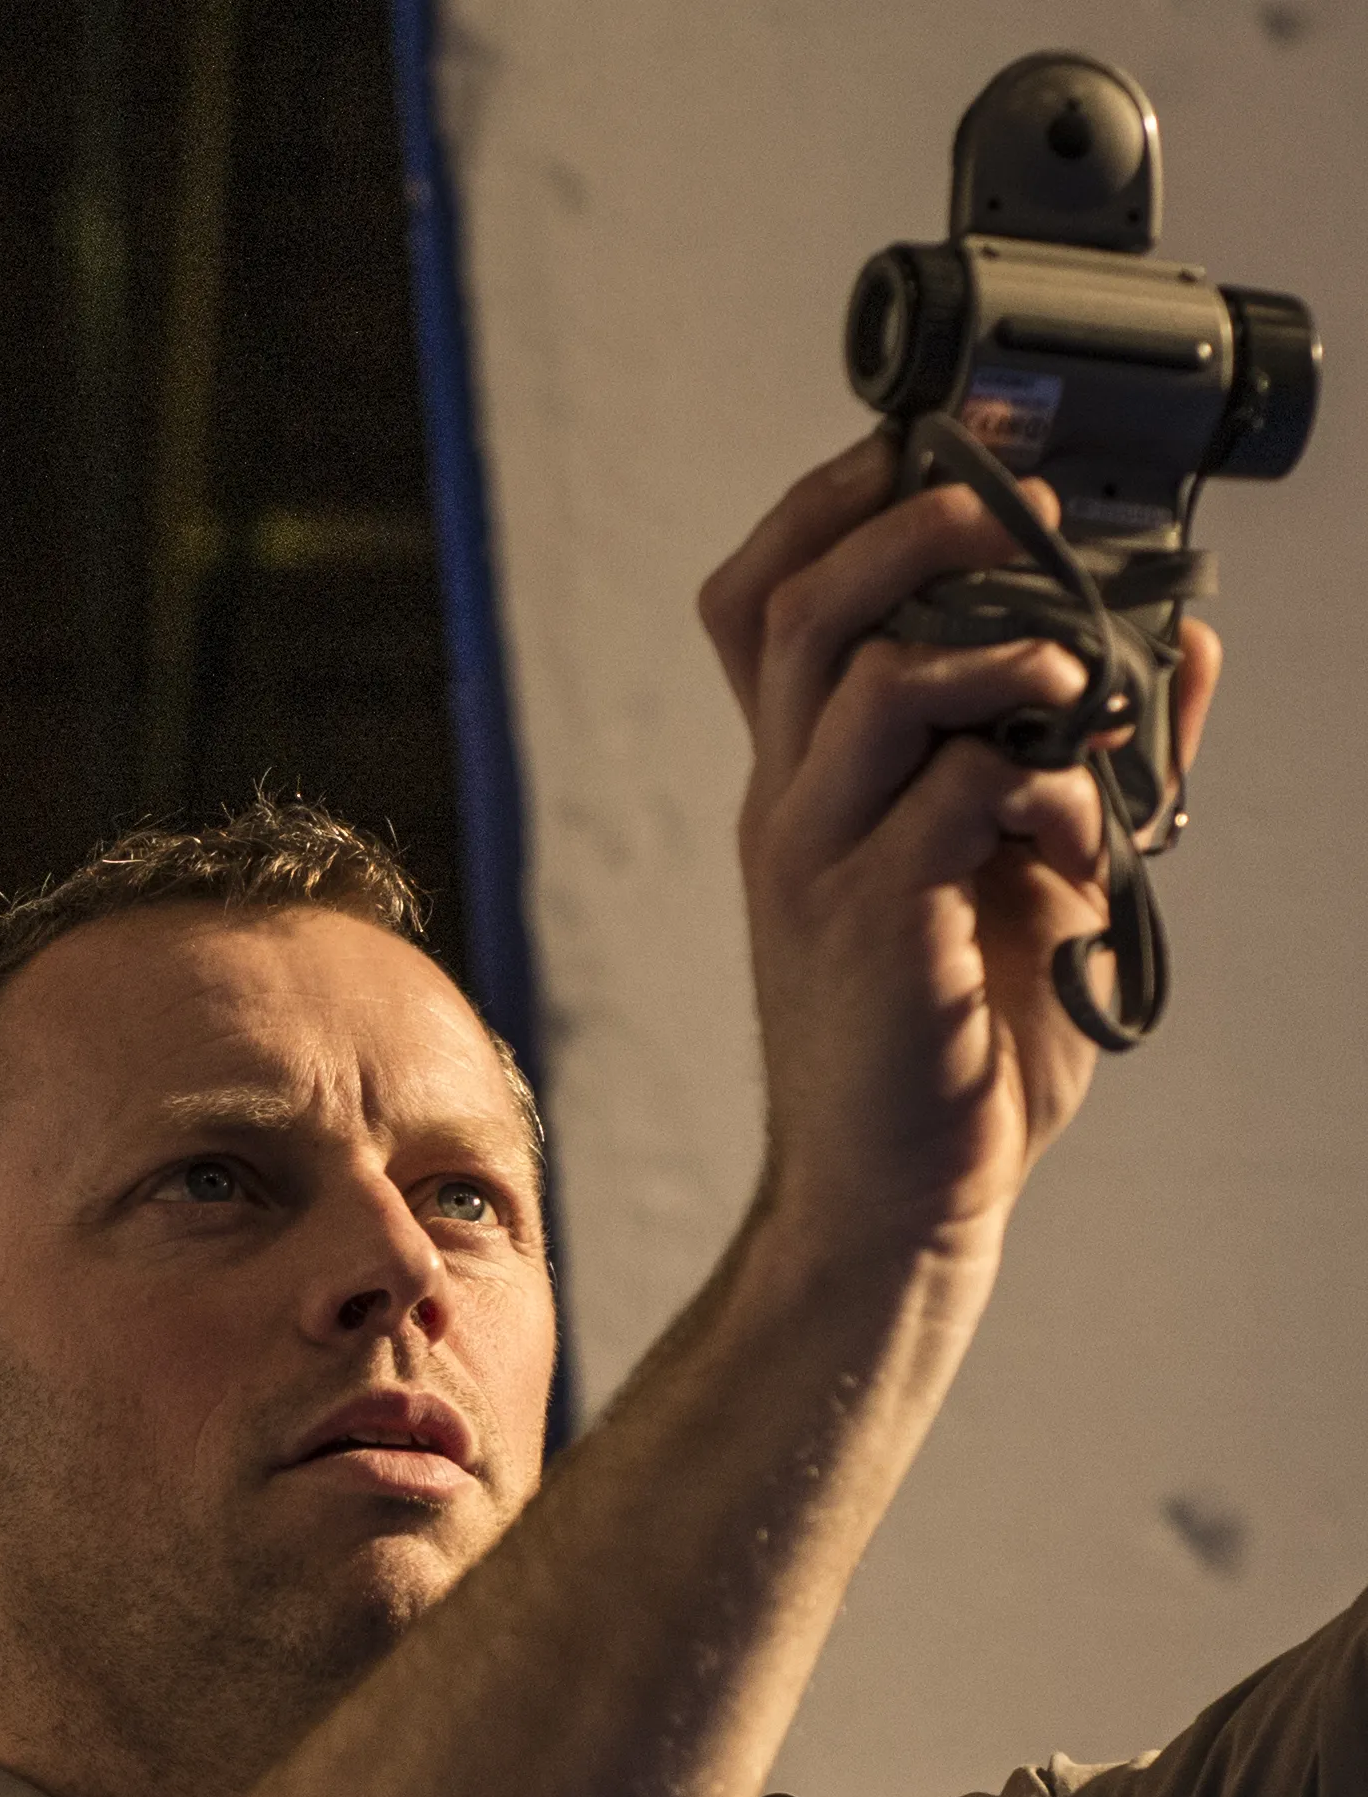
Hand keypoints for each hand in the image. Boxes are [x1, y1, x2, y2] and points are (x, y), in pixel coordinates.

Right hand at [699, 434, 1221, 1258]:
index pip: (760, 604)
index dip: (828, 507)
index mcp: (806, 786)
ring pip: (869, 683)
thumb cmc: (957, 1045)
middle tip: (1018, 517)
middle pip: (800, 609)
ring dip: (995, 654)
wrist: (903, 1198)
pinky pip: (949, 798)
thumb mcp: (1030, 878)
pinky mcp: (872, 927)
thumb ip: (1089, 759)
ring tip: (1069, 679)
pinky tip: (1082, 835)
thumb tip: (1186, 640)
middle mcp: (788, 810)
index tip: (927, 449)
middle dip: (912, 528)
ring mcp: (816, 866)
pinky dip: (1040, 786)